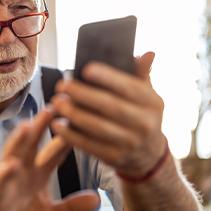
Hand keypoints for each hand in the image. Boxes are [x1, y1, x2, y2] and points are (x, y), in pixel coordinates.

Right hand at [0, 107, 99, 210]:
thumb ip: (72, 205)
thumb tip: (96, 197)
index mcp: (37, 176)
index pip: (54, 152)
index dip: (66, 137)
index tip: (79, 118)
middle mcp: (21, 175)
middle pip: (32, 146)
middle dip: (41, 126)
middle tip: (53, 107)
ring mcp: (8, 185)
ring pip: (11, 158)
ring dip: (18, 142)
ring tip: (27, 126)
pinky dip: (4, 174)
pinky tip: (11, 165)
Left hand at [51, 52, 167, 177]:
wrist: (148, 153)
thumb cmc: (141, 115)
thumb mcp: (147, 95)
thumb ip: (142, 73)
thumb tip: (148, 54)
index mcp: (152, 103)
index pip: (129, 87)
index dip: (107, 78)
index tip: (86, 69)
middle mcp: (144, 124)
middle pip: (110, 107)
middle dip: (83, 95)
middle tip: (63, 85)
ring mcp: (130, 143)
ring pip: (97, 127)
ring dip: (74, 114)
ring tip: (58, 102)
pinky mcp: (114, 157)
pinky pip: (89, 145)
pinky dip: (71, 135)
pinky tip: (58, 124)